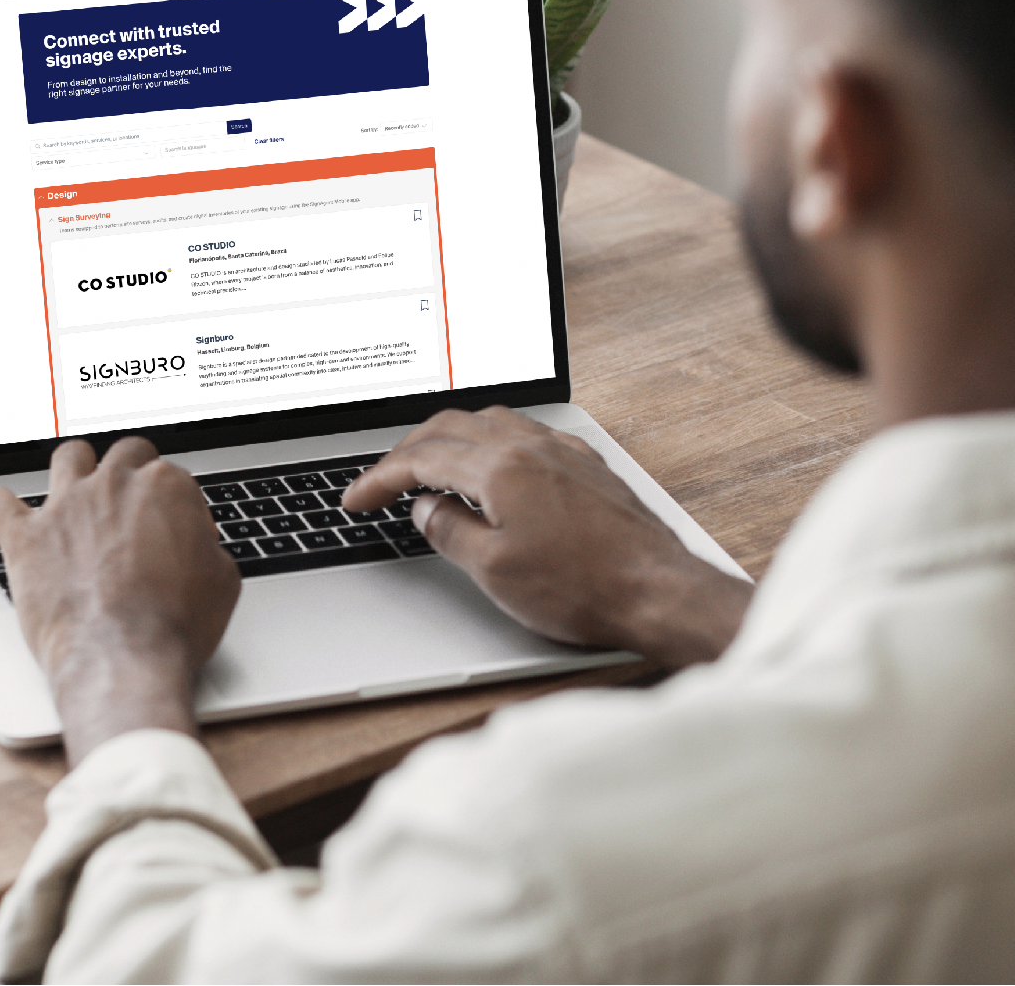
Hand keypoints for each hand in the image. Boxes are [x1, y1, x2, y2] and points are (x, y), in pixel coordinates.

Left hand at [0, 436, 239, 764]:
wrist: (123, 658)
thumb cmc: (175, 625)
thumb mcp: (222, 581)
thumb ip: (207, 548)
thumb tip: (198, 548)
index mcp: (166, 486)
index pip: (173, 479)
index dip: (178, 511)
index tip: (178, 539)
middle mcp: (113, 484)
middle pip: (124, 454)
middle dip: (132, 475)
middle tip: (133, 509)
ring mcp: (65, 506)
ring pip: (68, 457)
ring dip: (76, 470)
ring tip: (77, 494)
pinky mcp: (25, 537)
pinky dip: (1, 506)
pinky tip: (6, 514)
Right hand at [344, 407, 750, 667]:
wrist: (657, 592)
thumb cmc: (583, 587)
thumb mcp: (494, 571)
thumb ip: (449, 532)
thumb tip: (425, 509)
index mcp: (501, 467)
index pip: (422, 458)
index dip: (380, 477)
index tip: (358, 498)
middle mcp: (531, 447)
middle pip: (451, 426)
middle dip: (408, 449)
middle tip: (383, 479)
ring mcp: (562, 452)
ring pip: (490, 422)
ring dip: (450, 439)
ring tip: (430, 468)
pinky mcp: (585, 466)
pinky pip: (524, 435)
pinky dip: (490, 444)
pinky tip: (491, 469)